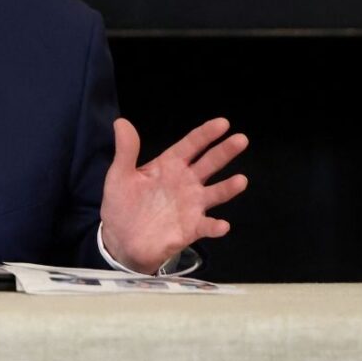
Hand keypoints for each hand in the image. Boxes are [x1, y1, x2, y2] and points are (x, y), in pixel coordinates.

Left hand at [100, 117, 248, 273]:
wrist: (120, 238)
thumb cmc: (122, 203)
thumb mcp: (120, 175)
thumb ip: (126, 150)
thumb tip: (121, 122)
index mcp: (169, 166)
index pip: (191, 145)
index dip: (206, 134)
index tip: (223, 123)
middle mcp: (185, 182)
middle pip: (209, 163)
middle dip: (224, 151)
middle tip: (241, 139)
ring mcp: (191, 205)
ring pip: (215, 193)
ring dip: (228, 187)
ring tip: (241, 180)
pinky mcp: (191, 228)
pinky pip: (206, 226)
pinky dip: (214, 226)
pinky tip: (221, 225)